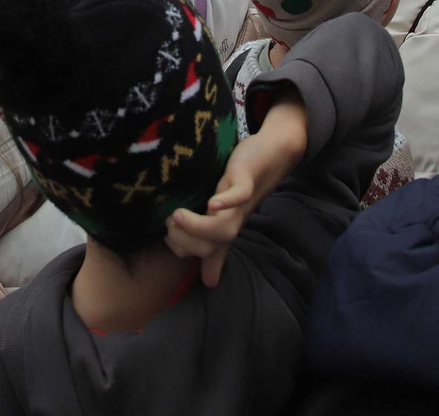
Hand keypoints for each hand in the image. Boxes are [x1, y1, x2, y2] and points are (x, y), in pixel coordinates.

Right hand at [165, 91, 306, 287]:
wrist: (271, 154)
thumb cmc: (240, 182)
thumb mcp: (221, 210)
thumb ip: (211, 241)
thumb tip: (209, 283)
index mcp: (223, 229)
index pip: (201, 255)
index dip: (179, 248)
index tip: (168, 231)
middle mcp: (231, 222)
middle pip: (210, 247)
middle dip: (183, 239)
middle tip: (171, 218)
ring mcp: (240, 203)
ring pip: (224, 230)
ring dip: (198, 227)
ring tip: (177, 216)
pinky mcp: (245, 180)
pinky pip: (239, 195)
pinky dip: (226, 202)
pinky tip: (211, 203)